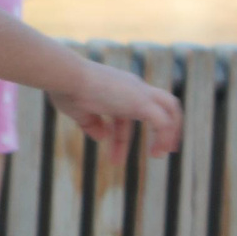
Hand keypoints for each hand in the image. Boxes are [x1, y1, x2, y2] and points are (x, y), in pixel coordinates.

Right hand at [50, 59, 181, 160]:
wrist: (66, 76)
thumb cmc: (65, 89)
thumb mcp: (78, 110)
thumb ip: (91, 123)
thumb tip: (102, 137)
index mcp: (117, 88)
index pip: (126, 114)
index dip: (120, 138)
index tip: (114, 159)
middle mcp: (132, 87)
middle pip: (161, 102)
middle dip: (166, 125)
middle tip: (163, 149)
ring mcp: (138, 92)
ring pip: (170, 107)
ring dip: (171, 130)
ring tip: (163, 153)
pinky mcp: (141, 102)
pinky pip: (163, 122)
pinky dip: (164, 137)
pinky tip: (156, 152)